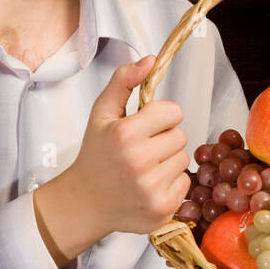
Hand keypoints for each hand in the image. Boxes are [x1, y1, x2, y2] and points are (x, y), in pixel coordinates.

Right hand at [34, 55, 190, 265]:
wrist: (84, 202)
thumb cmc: (95, 155)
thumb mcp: (101, 113)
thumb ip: (124, 81)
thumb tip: (151, 60)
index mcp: (126, 134)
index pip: (174, 112)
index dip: (161, 117)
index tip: (145, 125)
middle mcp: (140, 161)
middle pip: (181, 136)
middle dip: (164, 139)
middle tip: (141, 149)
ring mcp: (152, 188)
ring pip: (184, 159)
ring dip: (168, 161)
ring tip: (144, 168)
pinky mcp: (162, 208)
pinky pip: (185, 183)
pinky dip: (171, 183)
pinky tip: (148, 185)